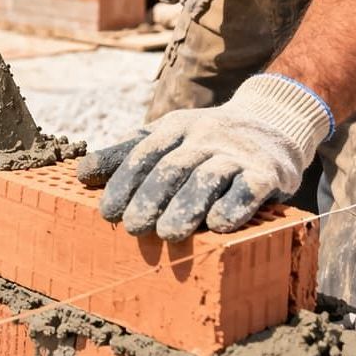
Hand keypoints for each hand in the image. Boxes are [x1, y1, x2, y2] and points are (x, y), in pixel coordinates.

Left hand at [76, 74, 332, 239]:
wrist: (274, 121)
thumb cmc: (206, 139)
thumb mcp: (167, 136)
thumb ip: (126, 154)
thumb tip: (81, 174)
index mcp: (175, 127)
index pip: (145, 153)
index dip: (124, 182)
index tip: (106, 211)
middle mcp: (205, 136)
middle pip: (174, 167)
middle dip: (151, 198)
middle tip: (133, 227)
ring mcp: (237, 153)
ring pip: (209, 178)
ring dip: (187, 206)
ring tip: (167, 234)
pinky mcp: (267, 172)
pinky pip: (250, 188)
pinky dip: (235, 205)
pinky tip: (219, 224)